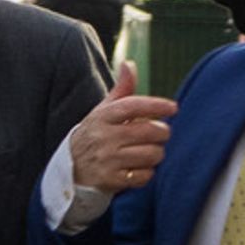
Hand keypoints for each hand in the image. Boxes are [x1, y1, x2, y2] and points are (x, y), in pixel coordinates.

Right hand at [70, 62, 177, 191]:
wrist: (71, 168)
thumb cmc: (95, 135)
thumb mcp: (103, 111)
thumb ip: (122, 89)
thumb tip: (129, 63)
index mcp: (102, 116)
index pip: (132, 106)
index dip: (156, 105)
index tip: (173, 107)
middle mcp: (104, 137)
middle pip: (149, 131)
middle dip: (162, 132)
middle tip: (159, 133)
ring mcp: (107, 160)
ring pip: (151, 154)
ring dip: (156, 153)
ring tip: (148, 151)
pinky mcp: (111, 180)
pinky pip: (144, 175)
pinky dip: (147, 172)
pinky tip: (138, 168)